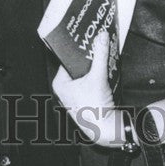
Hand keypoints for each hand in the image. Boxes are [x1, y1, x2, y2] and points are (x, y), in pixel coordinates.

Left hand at [52, 30, 122, 146]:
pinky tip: (105, 67)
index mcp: (60, 83)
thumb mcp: (98, 76)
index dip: (77, 48)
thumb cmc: (94, 107)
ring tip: (101, 52)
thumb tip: (102, 36)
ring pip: (84, 74)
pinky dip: (96, 75)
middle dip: (87, 56)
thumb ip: (100, 54)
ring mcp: (74, 95)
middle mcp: (64, 89)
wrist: (105, 129)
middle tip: (95, 41)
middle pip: (77, 66)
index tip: (85, 36)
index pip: (67, 59)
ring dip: (93, 65)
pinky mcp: (84, 99)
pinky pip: (89, 81)